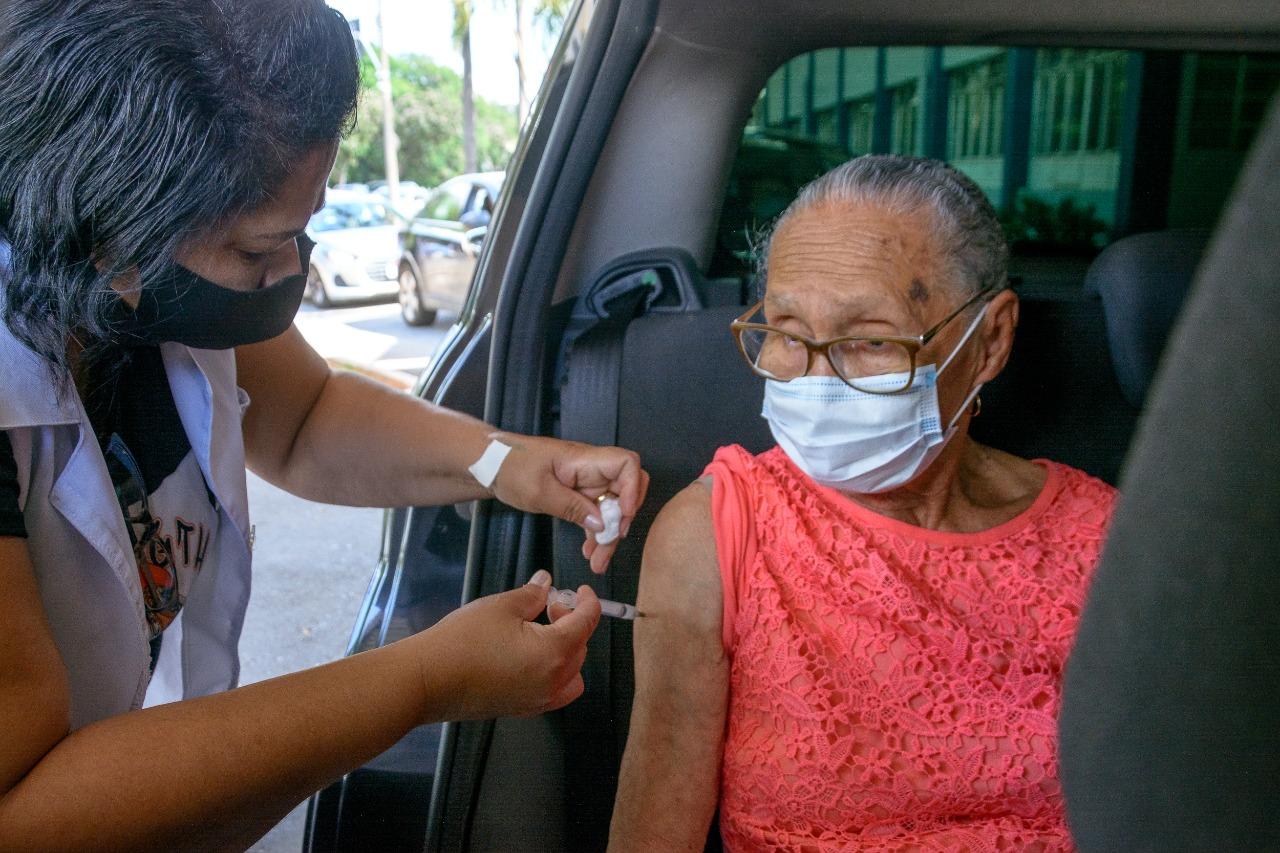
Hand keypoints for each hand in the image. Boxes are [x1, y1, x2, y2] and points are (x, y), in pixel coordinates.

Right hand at [418, 570, 600, 719]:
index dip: (587, 602)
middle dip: (572, 624)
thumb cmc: (463, 641)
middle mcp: (552, 681)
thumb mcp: (501, 607)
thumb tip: (545, 583)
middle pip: (581, 649)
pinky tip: (531, 656)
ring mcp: (537, 700)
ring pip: (571, 675)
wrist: (428, 680)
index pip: (586, 623)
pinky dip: (554, 674)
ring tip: (540, 633)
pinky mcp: (521, 709)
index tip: (580, 591)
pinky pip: (554, 692)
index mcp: (554, 652)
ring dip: (567, 652)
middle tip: (548, 606)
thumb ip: (531, 595)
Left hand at [489, 434, 648, 573]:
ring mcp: (586, 482)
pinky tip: (590, 552)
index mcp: (583, 460)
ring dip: (608, 534)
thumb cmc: (510, 467)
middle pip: (624, 491)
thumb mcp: (538, 491)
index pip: (626, 464)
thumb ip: (571, 507)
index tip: (623, 514)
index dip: (633, 488)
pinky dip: (595, 533)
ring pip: (611, 508)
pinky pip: (596, 514)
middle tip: (609, 545)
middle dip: (622, 520)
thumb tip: (601, 524)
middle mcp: (591, 470)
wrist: (490, 463)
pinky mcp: (578, 495)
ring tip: (598, 562)